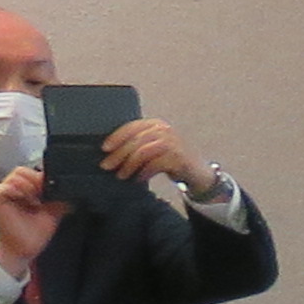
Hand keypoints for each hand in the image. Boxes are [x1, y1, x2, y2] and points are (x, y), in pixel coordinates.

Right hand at [0, 165, 59, 268]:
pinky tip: (25, 201)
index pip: (35, 172)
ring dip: (29, 186)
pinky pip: (6, 185)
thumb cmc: (35, 232)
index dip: (44, 178)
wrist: (24, 248)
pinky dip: (18, 191)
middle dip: (37, 181)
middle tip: (44, 196)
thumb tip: (73, 189)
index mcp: (27, 189)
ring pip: (17, 174)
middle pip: (25, 170)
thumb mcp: (54, 211)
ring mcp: (5, 190)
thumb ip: (60, 197)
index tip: (53, 189)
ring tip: (34, 202)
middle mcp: (15, 187)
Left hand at [97, 115, 213, 193]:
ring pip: (143, 152)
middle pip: (135, 140)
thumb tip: (109, 152)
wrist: (198, 173)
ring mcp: (173, 143)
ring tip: (121, 175)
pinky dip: (144, 173)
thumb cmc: (171, 160)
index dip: (116, 137)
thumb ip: (137, 143)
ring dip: (129, 165)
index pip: (132, 127)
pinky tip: (139, 179)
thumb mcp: (153, 147)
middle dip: (119, 154)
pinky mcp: (178, 157)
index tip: (104, 148)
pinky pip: (154, 164)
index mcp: (156, 124)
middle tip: (107, 166)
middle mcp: (165, 130)